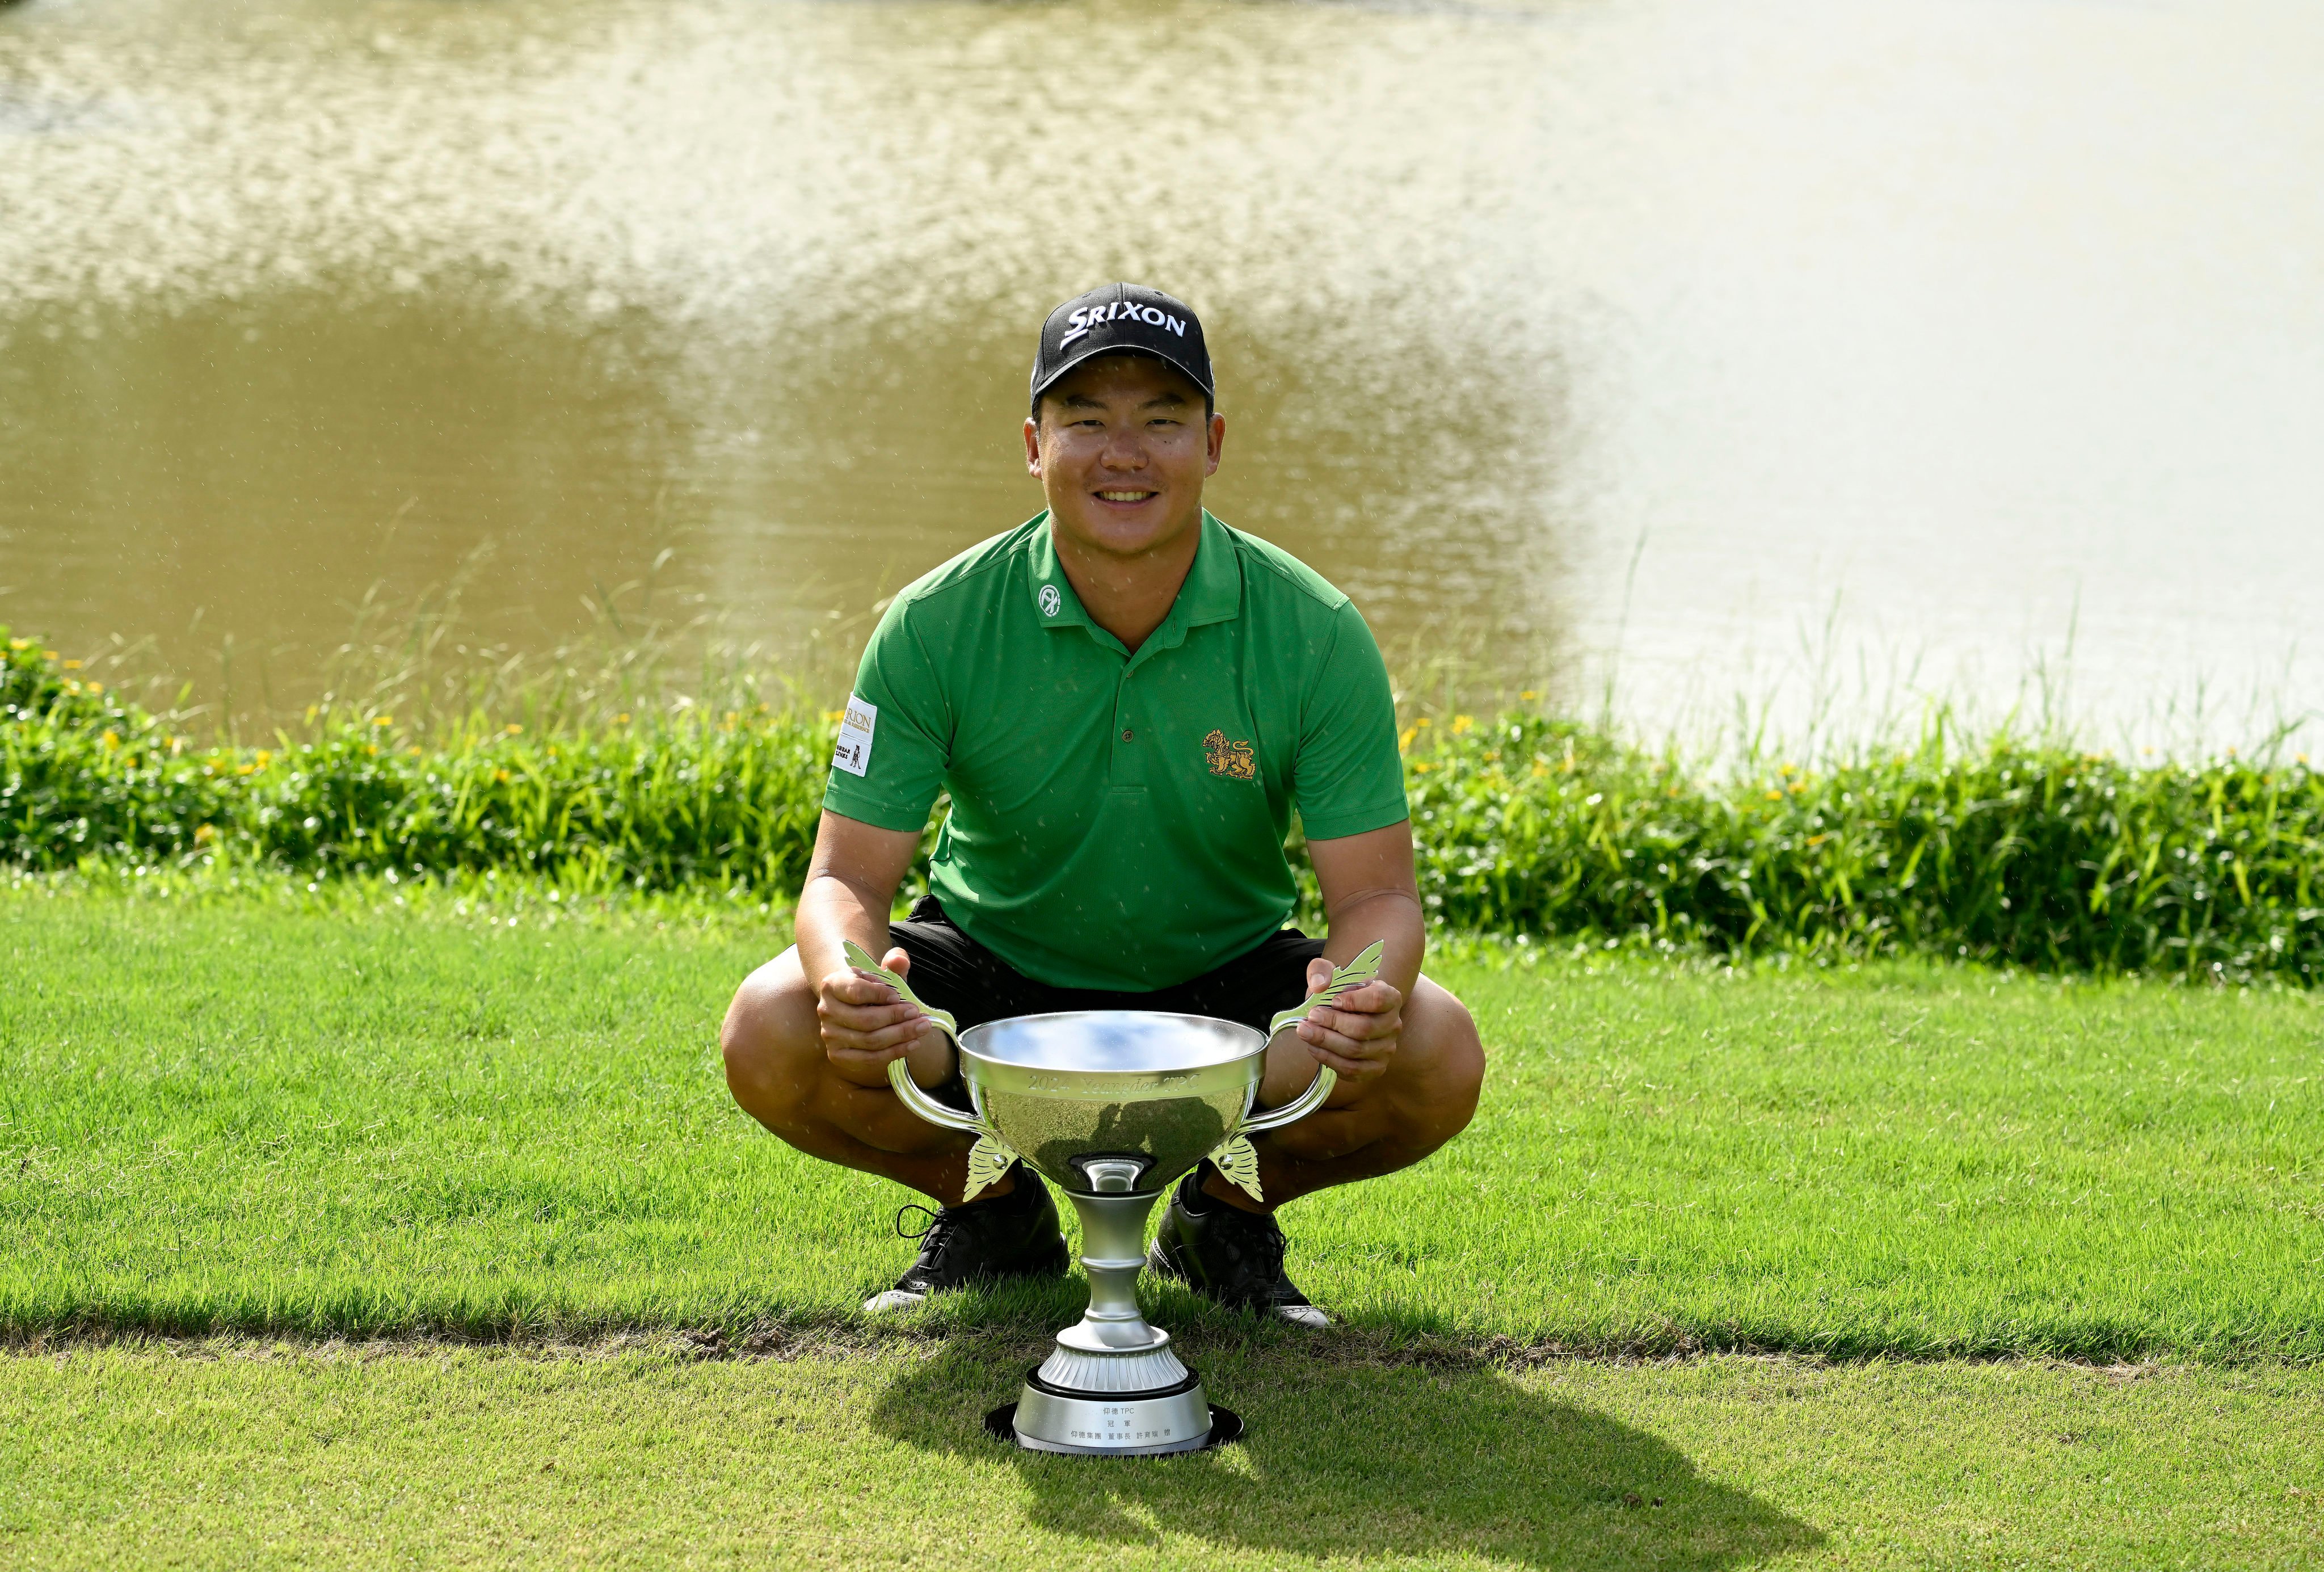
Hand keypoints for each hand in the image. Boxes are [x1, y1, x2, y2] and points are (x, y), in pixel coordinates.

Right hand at [817, 946, 933, 1082]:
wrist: (855, 1008)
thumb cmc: (872, 989)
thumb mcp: (883, 974)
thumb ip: (894, 963)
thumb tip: (899, 959)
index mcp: (832, 985)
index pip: (856, 992)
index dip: (879, 995)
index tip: (898, 996)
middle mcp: (826, 1010)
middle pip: (866, 1020)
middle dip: (896, 1017)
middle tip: (918, 1013)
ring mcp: (829, 1035)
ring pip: (870, 1040)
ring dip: (901, 1035)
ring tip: (922, 1028)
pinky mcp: (837, 1055)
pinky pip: (869, 1059)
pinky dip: (894, 1052)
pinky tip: (912, 1044)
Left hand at [1290, 955, 1403, 1087]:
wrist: (1348, 1018)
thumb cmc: (1341, 996)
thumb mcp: (1331, 976)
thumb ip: (1322, 971)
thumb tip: (1318, 985)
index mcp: (1390, 998)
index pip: (1378, 999)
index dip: (1354, 1001)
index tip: (1333, 1000)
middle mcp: (1393, 1024)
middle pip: (1363, 1028)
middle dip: (1332, 1023)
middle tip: (1310, 1017)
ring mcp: (1386, 1049)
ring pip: (1356, 1050)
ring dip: (1326, 1042)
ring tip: (1305, 1032)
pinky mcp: (1375, 1068)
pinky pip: (1352, 1069)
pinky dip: (1329, 1060)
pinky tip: (1314, 1048)